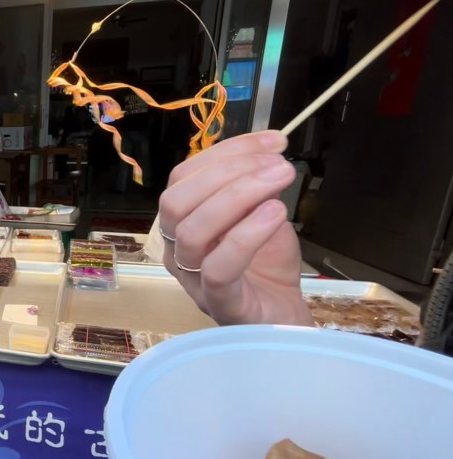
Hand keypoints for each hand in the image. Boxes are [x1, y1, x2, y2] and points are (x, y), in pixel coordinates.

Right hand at [158, 131, 311, 325]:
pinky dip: (246, 235)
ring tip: (280, 182)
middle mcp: (176, 250)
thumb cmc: (265, 267)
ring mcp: (192, 280)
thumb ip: (255, 188)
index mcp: (181, 222)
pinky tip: (275, 213)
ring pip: (192, 231)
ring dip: (238, 196)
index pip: (183, 177)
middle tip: (277, 164)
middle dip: (228, 172)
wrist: (283, 317)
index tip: (274, 141)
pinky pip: (218, 268)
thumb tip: (266, 155)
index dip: (227, 151)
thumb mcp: (260, 214)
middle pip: (176, 201)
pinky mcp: (218, 304)